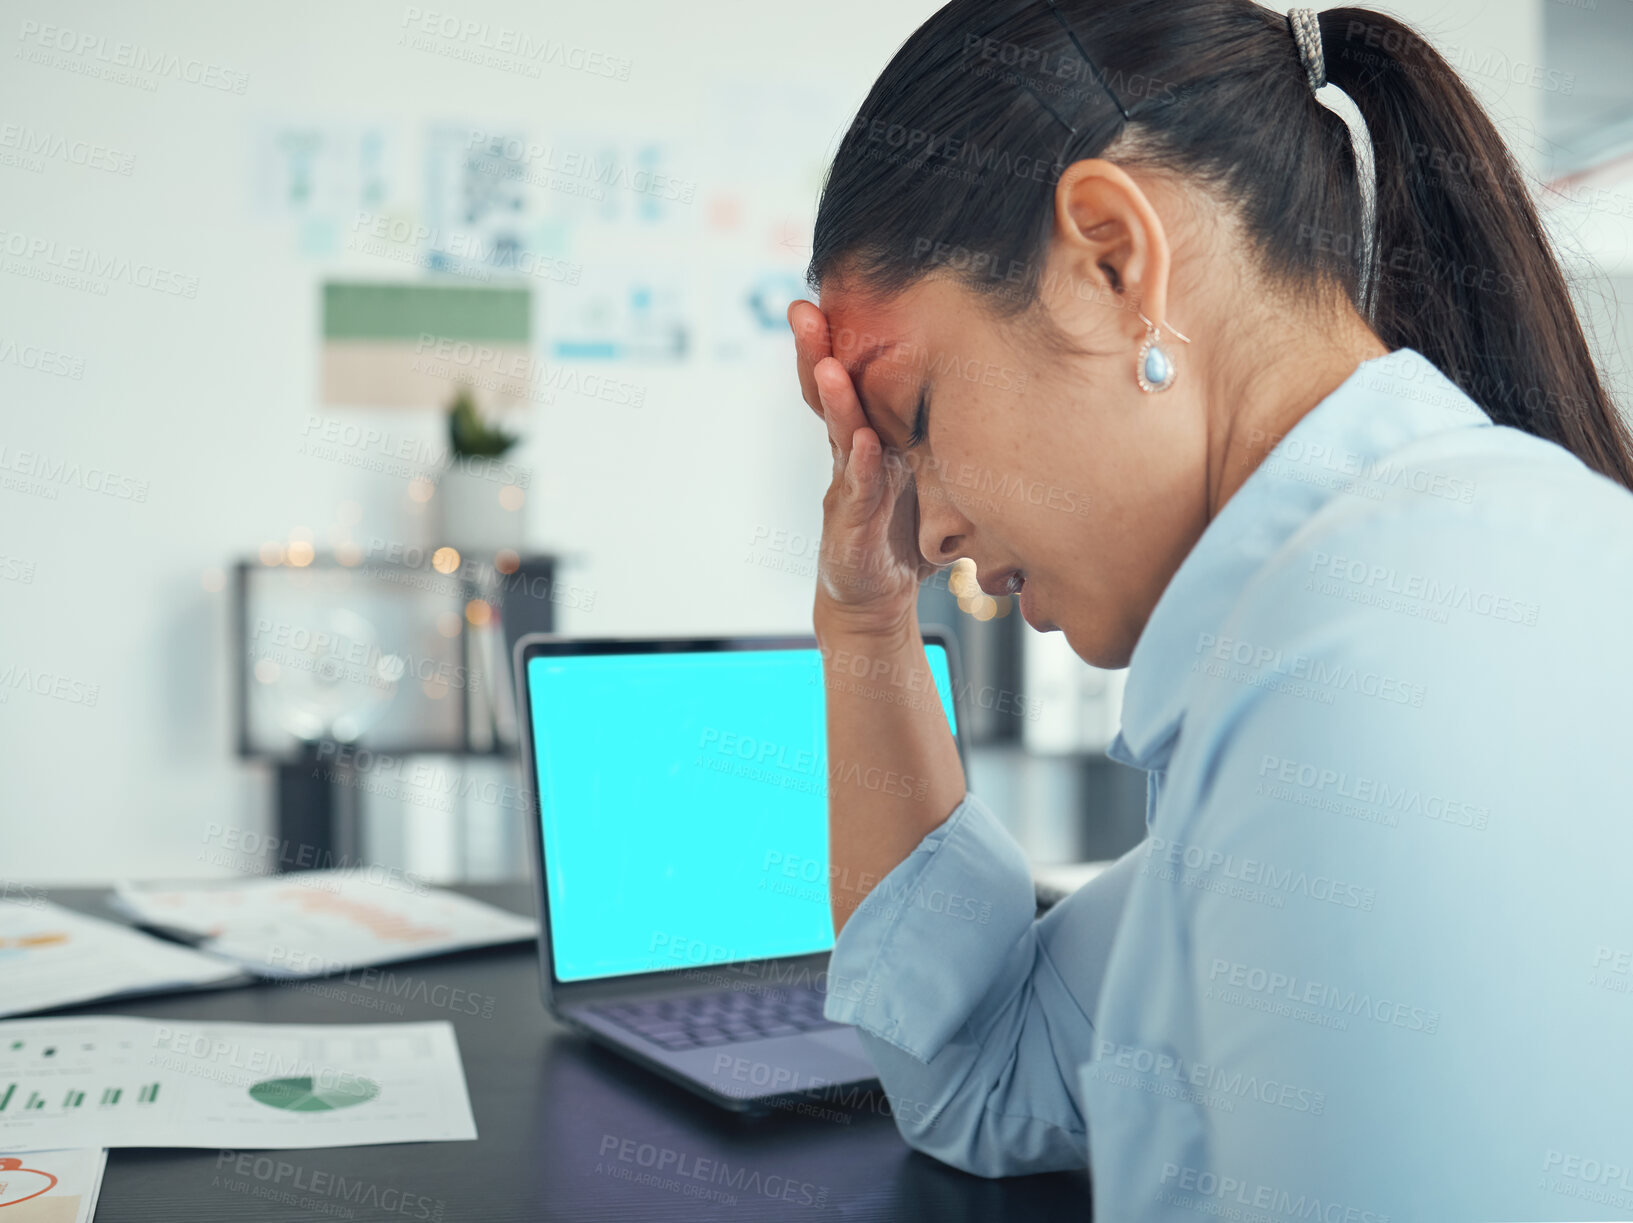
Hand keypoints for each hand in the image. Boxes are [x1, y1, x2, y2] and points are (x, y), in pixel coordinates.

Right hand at [788, 299, 937, 640]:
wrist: (873, 603)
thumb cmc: (902, 537)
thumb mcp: (929, 479)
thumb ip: (943, 442)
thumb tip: (1005, 397)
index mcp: (869, 438)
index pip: (851, 380)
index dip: (840, 338)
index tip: (832, 294)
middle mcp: (852, 456)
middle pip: (829, 395)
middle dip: (815, 350)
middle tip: (804, 310)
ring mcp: (847, 489)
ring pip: (838, 435)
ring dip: (833, 399)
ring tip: (828, 363)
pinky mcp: (851, 527)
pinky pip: (857, 491)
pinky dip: (860, 466)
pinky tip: (862, 442)